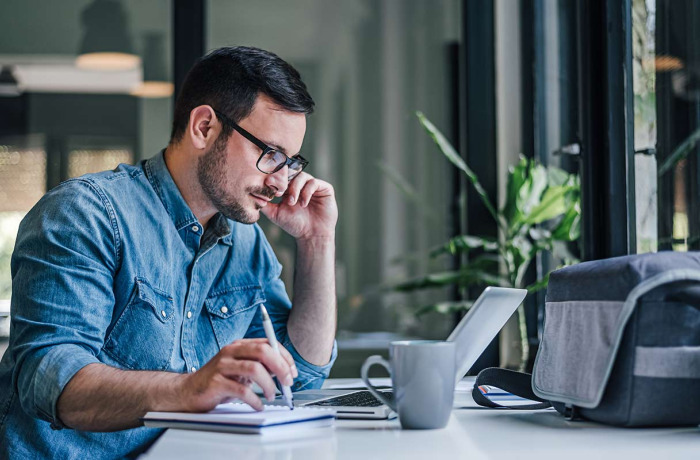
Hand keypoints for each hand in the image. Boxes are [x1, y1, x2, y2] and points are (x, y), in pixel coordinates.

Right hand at [178, 338, 297, 411]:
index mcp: (239, 345)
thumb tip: (284, 371)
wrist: (188, 392)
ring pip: (254, 369)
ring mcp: (222, 366)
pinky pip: (242, 390)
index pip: (268, 343)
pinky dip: (255, 399)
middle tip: (287, 382)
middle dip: (280, 367)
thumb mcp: (241, 369)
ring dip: (269, 385)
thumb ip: (259, 366)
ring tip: (272, 396)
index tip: (293, 372)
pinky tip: (258, 405)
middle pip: (263, 352)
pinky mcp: (216, 382)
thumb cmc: (219, 381)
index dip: (284, 357)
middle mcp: (231, 351)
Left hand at [261, 172, 337, 239]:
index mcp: (290, 187)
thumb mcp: (276, 214)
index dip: (276, 180)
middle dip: (285, 183)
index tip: (271, 190)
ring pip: (302, 176)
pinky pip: (314, 183)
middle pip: (291, 173)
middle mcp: (301, 184)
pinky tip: (303, 203)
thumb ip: (265, 205)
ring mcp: (313, 185)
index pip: (282, 176)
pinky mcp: (325, 188)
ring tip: (293, 202)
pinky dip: (307, 192)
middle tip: (280, 194)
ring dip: (295, 188)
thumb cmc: (294, 225)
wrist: (311, 235)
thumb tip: (252, 196)